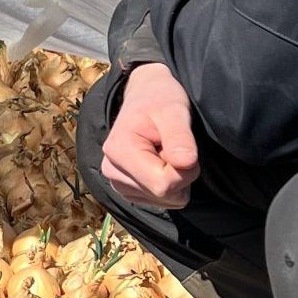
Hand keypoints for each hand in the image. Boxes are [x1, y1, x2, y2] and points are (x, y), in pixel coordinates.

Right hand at [99, 61, 199, 209]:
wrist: (146, 95)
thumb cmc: (160, 99)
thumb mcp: (173, 110)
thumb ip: (179, 136)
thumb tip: (186, 163)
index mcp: (118, 151)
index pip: (162, 184)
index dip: (185, 170)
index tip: (182, 145)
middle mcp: (111, 171)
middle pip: (164, 194)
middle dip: (181, 174)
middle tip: (173, 145)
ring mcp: (117, 182)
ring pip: (166, 200)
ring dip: (176, 178)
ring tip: (164, 149)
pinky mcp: (127, 190)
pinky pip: (163, 201)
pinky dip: (170, 183)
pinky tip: (160, 160)